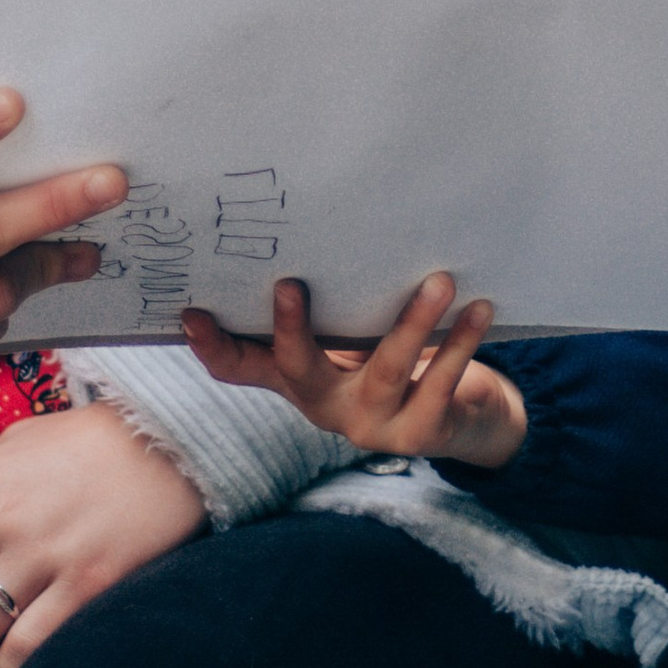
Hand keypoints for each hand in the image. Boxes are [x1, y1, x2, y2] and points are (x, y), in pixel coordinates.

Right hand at [184, 275, 527, 471]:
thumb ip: (327, 309)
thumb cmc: (396, 362)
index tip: (190, 312)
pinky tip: (478, 309)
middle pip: (299, 371)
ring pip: (387, 371)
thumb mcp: (351, 338)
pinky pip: (440, 384)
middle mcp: (327, 407)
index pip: (241, 369)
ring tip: (439, 280)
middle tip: (288, 284)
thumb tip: (303, 233)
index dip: (212, 346)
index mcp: (300, 380)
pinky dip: (460, 343)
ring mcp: (372, 425)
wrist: (462, 418)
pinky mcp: (420, 434)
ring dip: (412, 322)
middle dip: (290, 330)